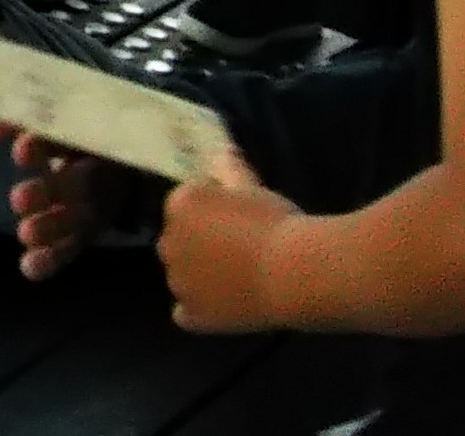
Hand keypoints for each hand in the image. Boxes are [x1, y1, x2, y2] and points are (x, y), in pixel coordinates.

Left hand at [0, 117, 117, 281]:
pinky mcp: (92, 222)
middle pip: (84, 179)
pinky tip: (31, 270)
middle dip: (52, 191)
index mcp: (86, 127)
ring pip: (83, 216)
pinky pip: (78, 241)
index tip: (20, 153)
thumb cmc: (46, 117)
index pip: (71, 134)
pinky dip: (55, 257)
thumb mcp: (24, 112)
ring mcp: (101, 196)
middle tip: (18, 200)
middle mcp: (102, 162)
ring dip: (55, 229)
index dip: (45, 145)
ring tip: (26, 237)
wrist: (80, 133)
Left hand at [158, 152, 298, 332]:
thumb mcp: (252, 186)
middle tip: (240, 248)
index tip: (240, 218)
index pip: (187, 203)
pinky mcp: (194, 314)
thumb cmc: (277, 222)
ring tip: (239, 277)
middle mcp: (168, 241)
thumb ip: (229, 167)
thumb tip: (221, 150)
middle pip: (180, 238)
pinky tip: (222, 307)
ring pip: (181, 274)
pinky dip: (199, 310)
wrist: (296, 271)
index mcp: (179, 205)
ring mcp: (178, 281)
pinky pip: (185, 313)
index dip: (214, 210)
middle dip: (201, 241)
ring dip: (200, 274)